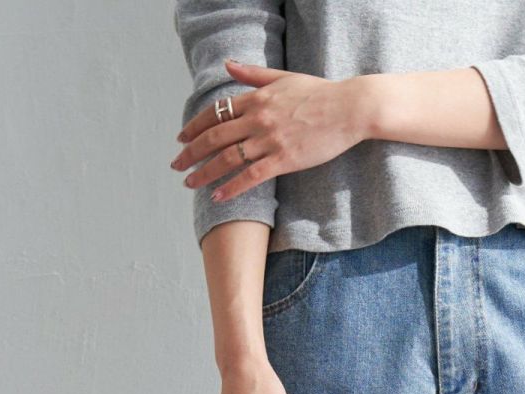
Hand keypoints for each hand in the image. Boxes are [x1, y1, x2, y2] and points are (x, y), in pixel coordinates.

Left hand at [172, 63, 371, 203]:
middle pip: (214, 137)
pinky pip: (251, 176)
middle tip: (176, 164)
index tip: (182, 138)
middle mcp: (257, 118)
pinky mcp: (284, 159)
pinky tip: (217, 197)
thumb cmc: (320, 93)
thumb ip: (253, 75)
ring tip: (190, 183)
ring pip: (227, 158)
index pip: (215, 112)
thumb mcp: (283, 77)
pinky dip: (231, 187)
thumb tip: (227, 65)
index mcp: (256, 98)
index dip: (195, 126)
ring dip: (204, 172)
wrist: (348, 108)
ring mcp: (269, 140)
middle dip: (190, 152)